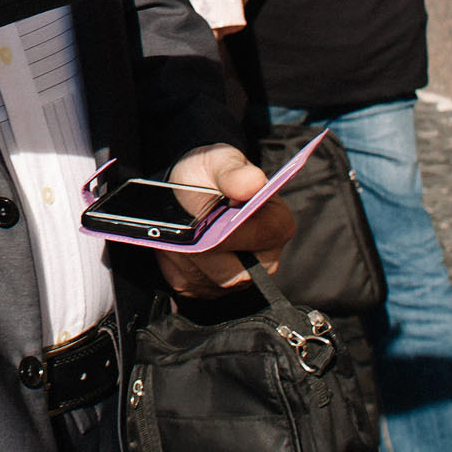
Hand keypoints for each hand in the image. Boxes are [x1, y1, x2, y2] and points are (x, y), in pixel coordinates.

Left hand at [153, 146, 296, 295]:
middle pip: (231, 270)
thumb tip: (252, 182)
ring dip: (182, 253)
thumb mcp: (220, 162)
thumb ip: (233, 173)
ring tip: (178, 228)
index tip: (207, 216)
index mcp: (278, 225)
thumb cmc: (210, 174)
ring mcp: (237, 279)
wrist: (186, 188)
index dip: (229, 229)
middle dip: (200, 244)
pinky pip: (187, 284)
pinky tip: (174, 243)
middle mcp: (264, 261)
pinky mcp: (210, 290)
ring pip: (204, 278)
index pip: (260, 237)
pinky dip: (173, 263)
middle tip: (185, 221)